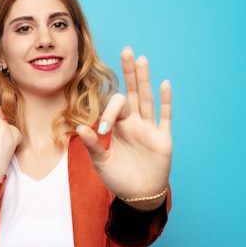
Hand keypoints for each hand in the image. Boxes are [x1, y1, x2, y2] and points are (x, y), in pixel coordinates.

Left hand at [76, 47, 171, 208]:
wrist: (138, 195)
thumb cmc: (118, 178)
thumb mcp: (101, 163)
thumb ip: (92, 145)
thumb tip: (79, 127)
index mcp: (118, 126)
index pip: (114, 108)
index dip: (108, 114)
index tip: (102, 130)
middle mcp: (134, 123)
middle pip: (132, 93)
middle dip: (129, 73)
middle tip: (126, 50)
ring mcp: (149, 129)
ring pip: (147, 99)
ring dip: (145, 80)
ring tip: (142, 60)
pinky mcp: (163, 139)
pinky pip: (165, 117)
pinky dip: (166, 102)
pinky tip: (164, 84)